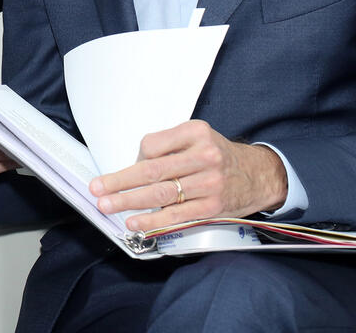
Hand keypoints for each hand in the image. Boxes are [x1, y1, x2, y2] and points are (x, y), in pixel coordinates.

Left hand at [89, 119, 287, 231]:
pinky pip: (175, 215)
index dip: (135, 158)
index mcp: (196, 132)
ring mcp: (209, 183)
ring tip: (107, 205)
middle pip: (152, 170)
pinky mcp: (212, 207)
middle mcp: (204, 156)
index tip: (126, 168)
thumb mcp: (198, 137)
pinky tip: (134, 222)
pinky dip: (151, 221)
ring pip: (160, 194)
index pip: (152, 144)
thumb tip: (134, 166)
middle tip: (97, 188)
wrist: (258, 175)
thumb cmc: (218, 156)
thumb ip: (169, 147)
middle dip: (119, 181)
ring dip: (129, 201)